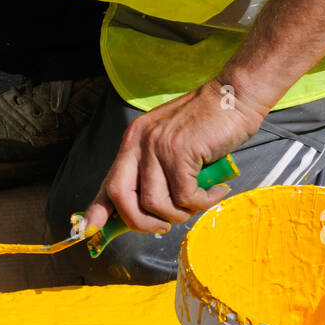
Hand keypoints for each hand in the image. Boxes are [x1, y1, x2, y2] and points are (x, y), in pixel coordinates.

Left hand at [83, 78, 267, 233]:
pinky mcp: (180, 153)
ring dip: (179, 213)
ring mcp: (157, 146)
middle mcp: (139, 142)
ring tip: (199, 200)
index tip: (90, 229)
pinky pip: (186, 198)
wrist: (234, 96)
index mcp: (133, 141)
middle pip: (121, 196)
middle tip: (163, 226)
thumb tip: (151, 207)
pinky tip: (216, 190)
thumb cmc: (208, 123)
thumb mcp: (171, 142)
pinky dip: (204, 202)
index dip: (98, 209)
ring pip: (155, 204)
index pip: (108, 181)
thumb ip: (157, 168)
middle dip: (140, 222)